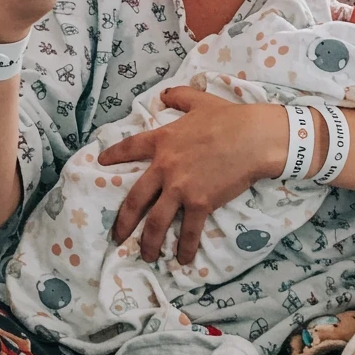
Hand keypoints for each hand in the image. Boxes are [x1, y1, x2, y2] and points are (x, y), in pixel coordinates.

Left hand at [99, 88, 286, 263]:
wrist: (253, 138)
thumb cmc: (229, 118)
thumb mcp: (200, 100)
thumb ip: (180, 97)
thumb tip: (165, 95)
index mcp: (163, 140)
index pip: (130, 149)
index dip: (113, 155)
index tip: (101, 162)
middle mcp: (165, 167)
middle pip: (135, 199)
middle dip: (123, 220)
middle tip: (116, 235)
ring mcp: (180, 187)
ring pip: (155, 221)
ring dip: (148, 242)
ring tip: (146, 255)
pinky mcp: (200, 203)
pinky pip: (188, 230)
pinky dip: (184, 247)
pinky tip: (182, 260)